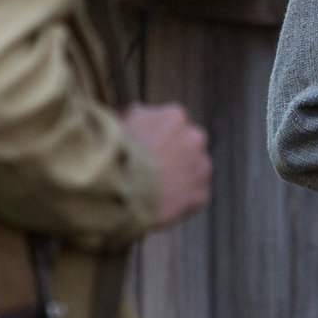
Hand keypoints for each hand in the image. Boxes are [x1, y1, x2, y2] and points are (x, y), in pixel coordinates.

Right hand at [124, 102, 210, 229]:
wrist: (121, 189)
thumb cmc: (115, 153)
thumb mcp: (118, 121)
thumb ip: (134, 114)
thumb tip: (136, 114)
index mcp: (175, 116)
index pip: (171, 124)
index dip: (157, 138)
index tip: (144, 149)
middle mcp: (195, 137)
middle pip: (187, 146)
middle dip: (173, 156)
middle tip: (151, 170)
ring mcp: (202, 166)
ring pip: (193, 171)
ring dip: (179, 178)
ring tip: (155, 190)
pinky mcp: (202, 194)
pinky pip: (194, 196)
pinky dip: (181, 200)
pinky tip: (161, 204)